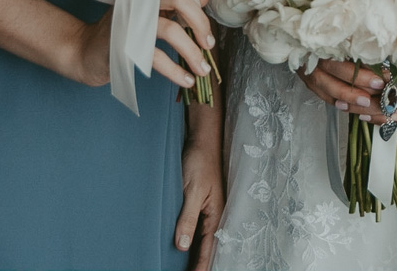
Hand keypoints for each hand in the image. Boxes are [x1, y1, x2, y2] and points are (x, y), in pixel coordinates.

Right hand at [80, 0, 215, 88]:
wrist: (87, 52)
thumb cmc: (122, 28)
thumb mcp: (143, 7)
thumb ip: (168, 0)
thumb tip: (201, 0)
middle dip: (200, 22)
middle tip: (209, 42)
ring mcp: (128, 20)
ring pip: (170, 30)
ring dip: (192, 52)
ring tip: (202, 69)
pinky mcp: (123, 45)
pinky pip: (156, 57)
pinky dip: (176, 71)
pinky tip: (186, 79)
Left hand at [177, 127, 223, 269]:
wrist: (203, 139)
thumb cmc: (199, 162)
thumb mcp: (191, 191)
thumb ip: (187, 218)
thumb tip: (181, 246)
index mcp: (216, 214)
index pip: (208, 248)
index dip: (201, 266)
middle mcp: (214, 214)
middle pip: (208, 246)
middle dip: (200, 263)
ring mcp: (208, 209)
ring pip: (203, 238)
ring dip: (195, 252)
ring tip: (188, 267)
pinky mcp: (201, 203)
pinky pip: (198, 227)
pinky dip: (192, 239)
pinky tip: (185, 245)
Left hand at [299, 52, 396, 123]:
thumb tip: (369, 47)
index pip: (388, 80)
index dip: (368, 84)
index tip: (349, 82)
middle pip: (389, 100)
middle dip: (364, 103)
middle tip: (344, 101)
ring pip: (396, 112)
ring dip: (373, 114)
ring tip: (354, 112)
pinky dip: (388, 120)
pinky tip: (373, 118)